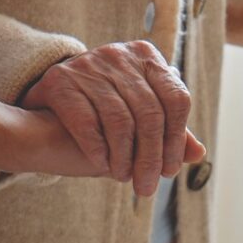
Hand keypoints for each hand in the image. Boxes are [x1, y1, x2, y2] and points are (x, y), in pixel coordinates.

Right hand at [21, 40, 205, 195]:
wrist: (43, 113)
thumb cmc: (101, 115)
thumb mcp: (139, 117)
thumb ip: (168, 132)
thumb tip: (199, 153)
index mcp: (144, 55)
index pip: (176, 98)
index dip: (176, 139)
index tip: (168, 170)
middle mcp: (117, 55)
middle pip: (149, 113)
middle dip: (151, 157)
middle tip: (147, 187)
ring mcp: (87, 65)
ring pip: (120, 121)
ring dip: (125, 158)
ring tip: (125, 179)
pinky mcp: (59, 81)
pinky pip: (88, 123)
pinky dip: (99, 150)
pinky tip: (102, 165)